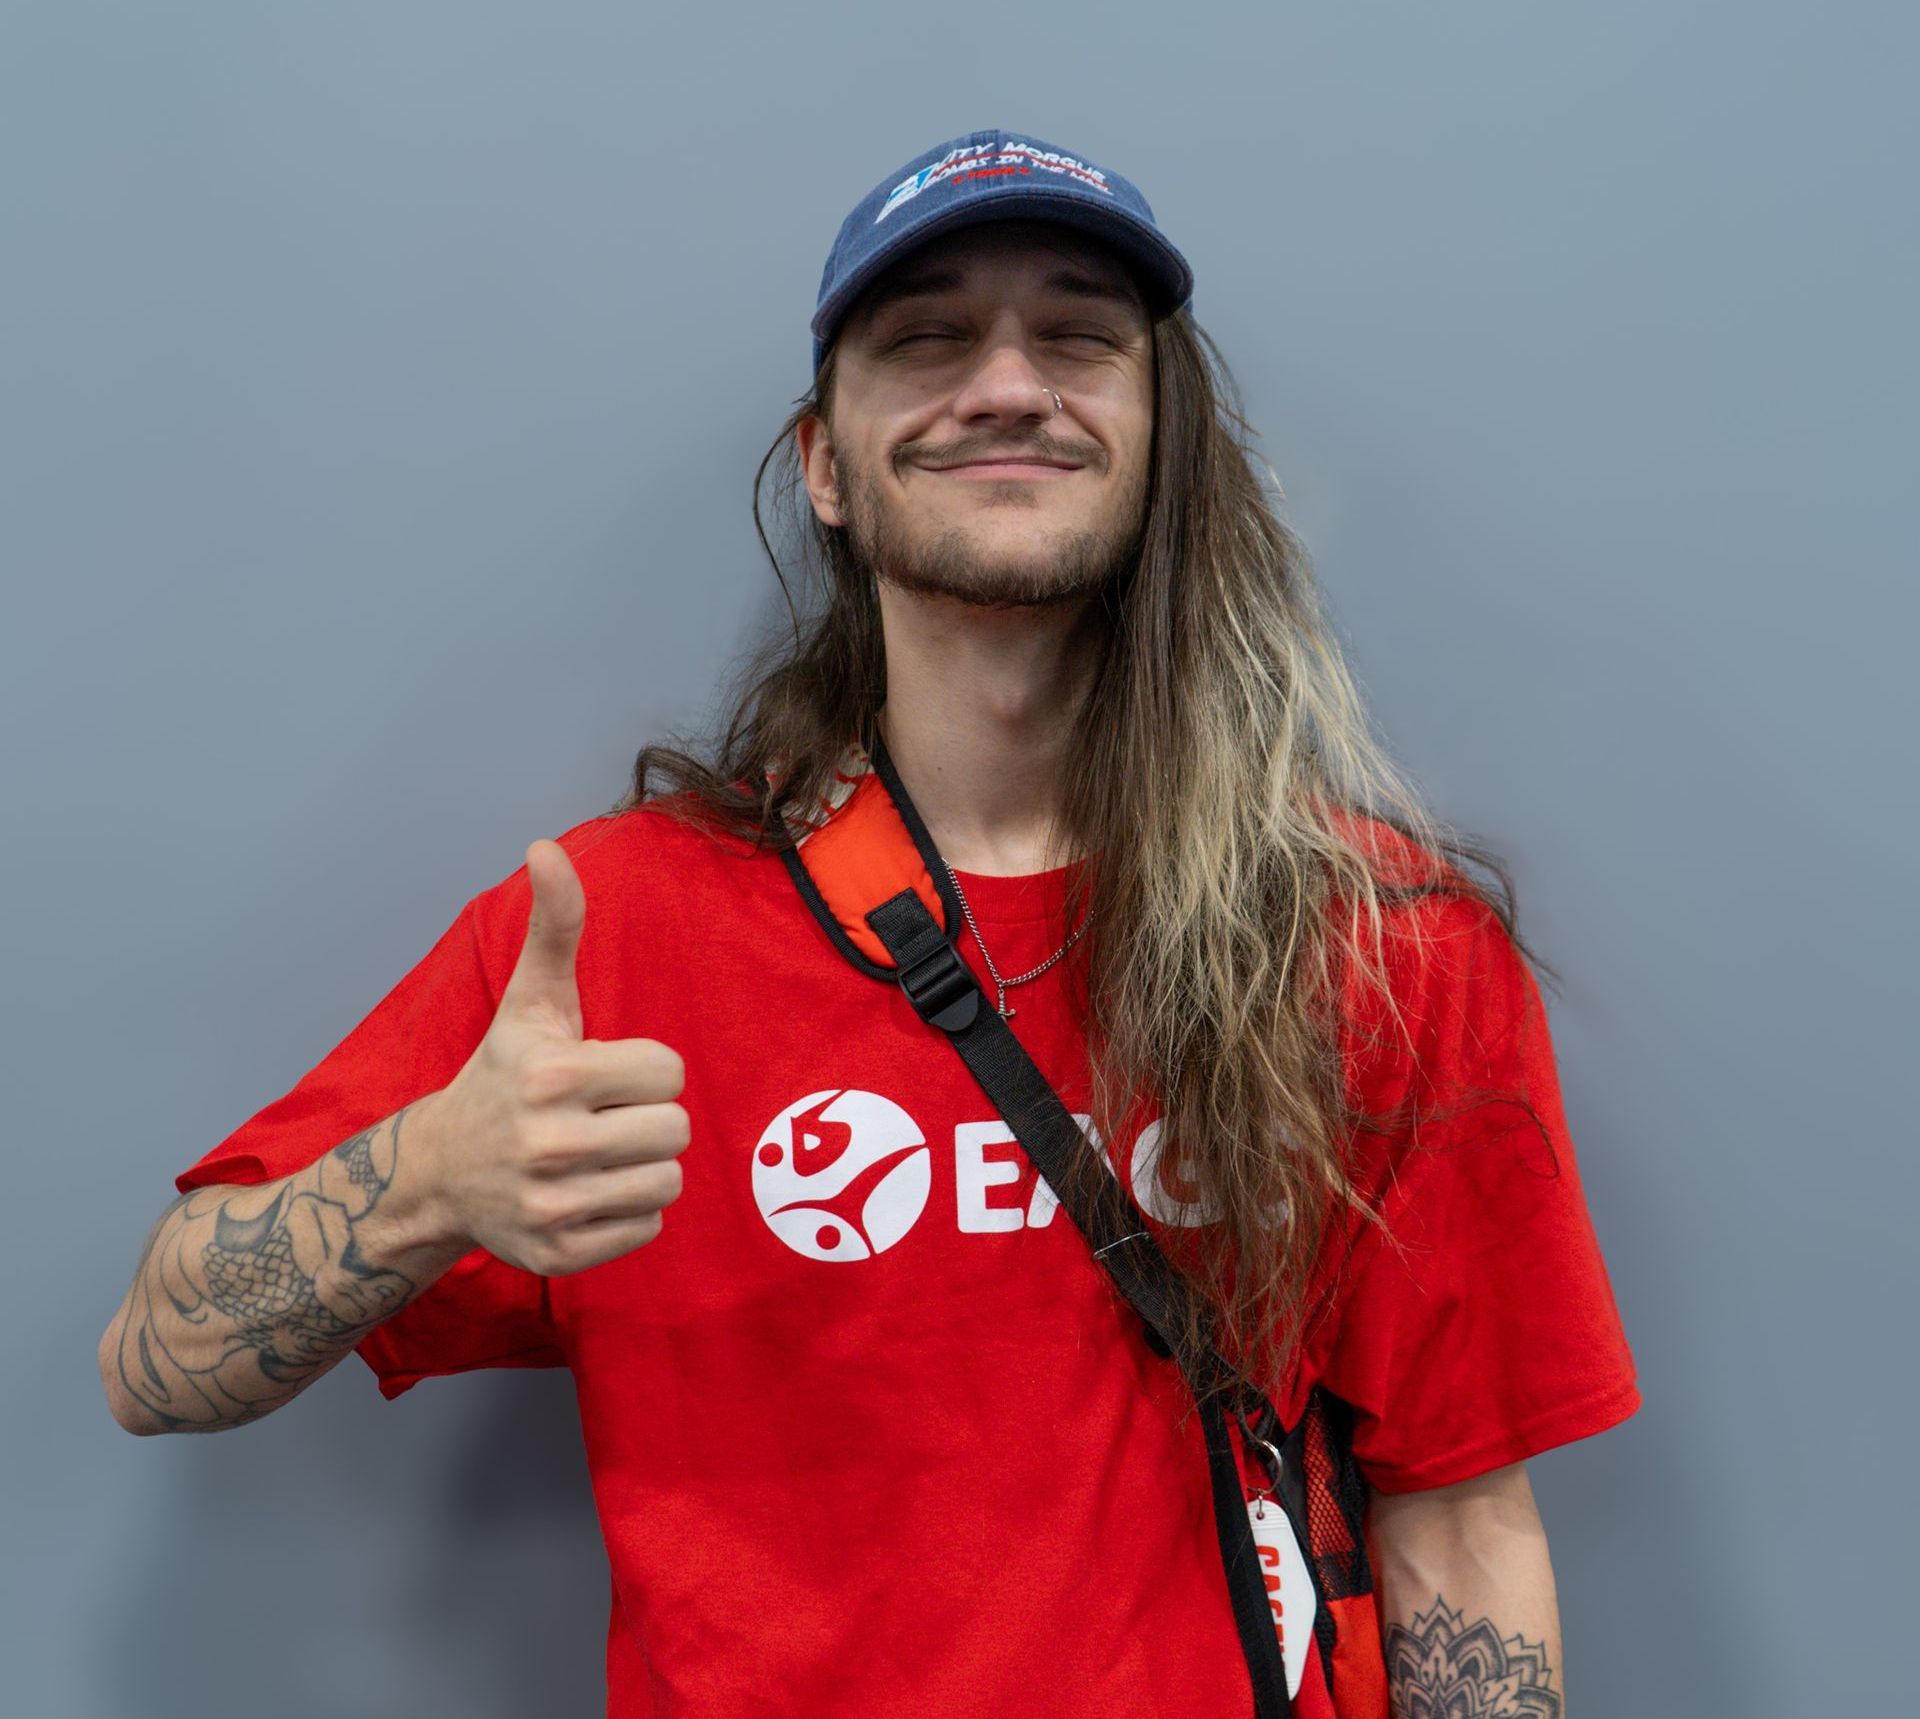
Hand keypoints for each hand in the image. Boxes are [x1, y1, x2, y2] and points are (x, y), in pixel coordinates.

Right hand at [417, 839, 689, 1275]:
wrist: (438, 1173)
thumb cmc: (504, 1075)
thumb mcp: (531, 1001)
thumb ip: (554, 925)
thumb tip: (545, 847)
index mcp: (552, 1075)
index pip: (669, 1072)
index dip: (643, 1070)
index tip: (602, 1075)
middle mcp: (549, 1145)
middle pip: (676, 1130)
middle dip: (647, 1118)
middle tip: (602, 1117)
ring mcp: (550, 1208)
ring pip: (668, 1183)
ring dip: (642, 1167)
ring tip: (598, 1155)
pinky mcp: (557, 1258)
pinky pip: (647, 1230)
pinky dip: (627, 1213)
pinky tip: (586, 1194)